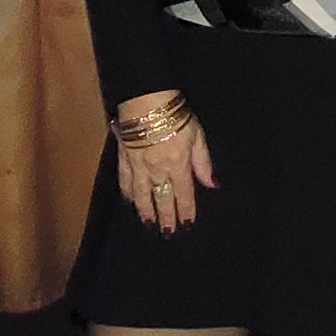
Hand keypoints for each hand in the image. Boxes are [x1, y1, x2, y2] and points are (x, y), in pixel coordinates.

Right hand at [111, 91, 213, 230]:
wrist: (145, 102)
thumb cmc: (176, 115)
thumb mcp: (197, 136)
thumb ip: (203, 162)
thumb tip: (212, 184)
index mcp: (178, 165)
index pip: (184, 194)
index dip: (186, 211)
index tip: (187, 225)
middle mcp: (158, 171)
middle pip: (162, 199)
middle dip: (166, 218)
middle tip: (168, 233)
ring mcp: (138, 166)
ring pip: (141, 195)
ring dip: (145, 211)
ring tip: (148, 224)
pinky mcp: (124, 158)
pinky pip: (124, 181)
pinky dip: (127, 193)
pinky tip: (129, 201)